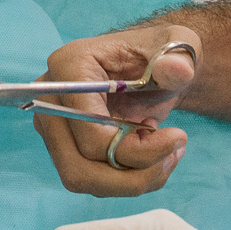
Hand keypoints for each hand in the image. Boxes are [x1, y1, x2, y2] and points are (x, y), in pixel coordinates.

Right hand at [34, 25, 202, 198]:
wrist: (156, 68)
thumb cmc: (163, 55)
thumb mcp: (181, 48)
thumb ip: (180, 59)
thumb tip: (176, 70)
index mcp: (70, 66)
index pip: (91, 133)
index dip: (137, 150)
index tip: (178, 138)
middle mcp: (49, 100)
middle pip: (78, 166)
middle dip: (132, 176)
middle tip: (173, 155)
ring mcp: (53, 127)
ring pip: (81, 179)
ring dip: (132, 180)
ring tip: (168, 154)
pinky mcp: (64, 146)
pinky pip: (91, 179)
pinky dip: (128, 179)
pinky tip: (155, 155)